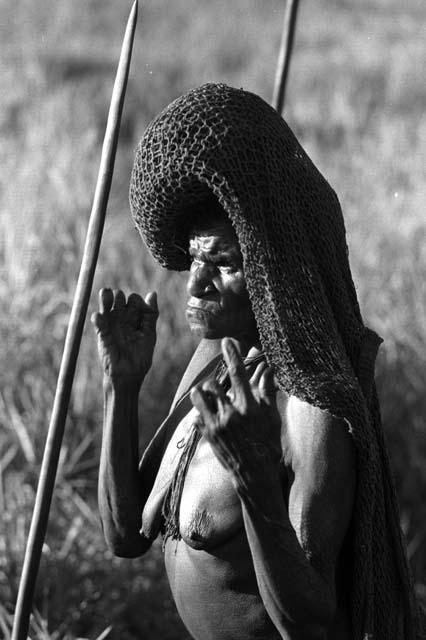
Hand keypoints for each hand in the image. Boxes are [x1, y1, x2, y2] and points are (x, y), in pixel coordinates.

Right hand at [91, 288, 157, 388]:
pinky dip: (97, 318)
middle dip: (121, 296)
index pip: (134, 299)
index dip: (138, 302)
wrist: (130, 375)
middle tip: (123, 304)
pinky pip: (98, 322)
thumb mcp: (149, 334)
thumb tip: (153, 293)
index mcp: (133, 317)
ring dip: (106, 297)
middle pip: (118, 296)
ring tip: (107, 294)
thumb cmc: (140, 356)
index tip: (143, 312)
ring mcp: (110, 324)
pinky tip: (98, 316)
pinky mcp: (102, 334)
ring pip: (105, 303)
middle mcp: (121, 318)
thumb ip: (150, 315)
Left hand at [190, 338, 280, 479]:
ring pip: (200, 397)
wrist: (255, 476)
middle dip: (218, 382)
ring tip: (212, 398)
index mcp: (249, 407)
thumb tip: (269, 368)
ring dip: (204, 394)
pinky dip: (201, 413)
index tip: (227, 341)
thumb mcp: (272, 417)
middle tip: (223, 388)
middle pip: (214, 384)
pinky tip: (212, 418)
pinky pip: (196, 416)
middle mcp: (230, 414)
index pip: (239, 374)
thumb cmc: (268, 445)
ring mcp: (216, 426)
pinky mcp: (207, 436)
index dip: (232, 355)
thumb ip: (267, 391)